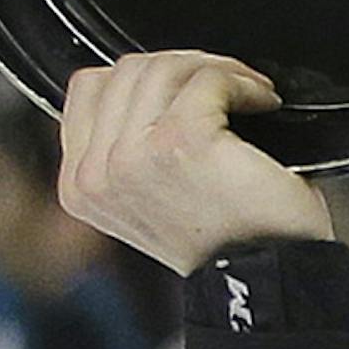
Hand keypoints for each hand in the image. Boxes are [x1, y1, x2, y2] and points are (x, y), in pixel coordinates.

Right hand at [59, 52, 330, 274]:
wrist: (268, 280)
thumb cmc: (227, 243)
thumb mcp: (151, 198)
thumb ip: (126, 148)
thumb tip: (146, 85)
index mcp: (81, 186)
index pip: (89, 88)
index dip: (144, 77)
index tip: (185, 89)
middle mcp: (96, 173)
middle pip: (126, 70)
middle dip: (185, 68)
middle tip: (227, 87)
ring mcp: (133, 156)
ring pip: (165, 68)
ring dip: (216, 70)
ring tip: (248, 94)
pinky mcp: (179, 141)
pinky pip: (206, 81)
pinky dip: (242, 83)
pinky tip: (262, 103)